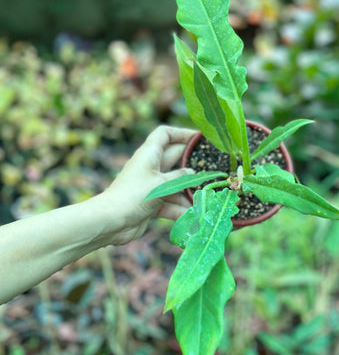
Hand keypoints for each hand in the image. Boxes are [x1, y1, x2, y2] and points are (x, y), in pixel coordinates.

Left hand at [101, 125, 195, 243]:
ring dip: (187, 193)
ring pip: (175, 185)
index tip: (199, 138)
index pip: (164, 134)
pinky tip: (190, 216)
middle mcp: (150, 168)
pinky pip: (170, 203)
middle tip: (212, 169)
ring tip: (204, 199)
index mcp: (149, 154)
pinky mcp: (151, 204)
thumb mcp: (160, 184)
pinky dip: (179, 209)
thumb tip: (193, 174)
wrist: (111, 221)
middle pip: (175, 159)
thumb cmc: (133, 195)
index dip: (181, 133)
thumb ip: (180, 178)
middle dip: (192, 165)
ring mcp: (150, 186)